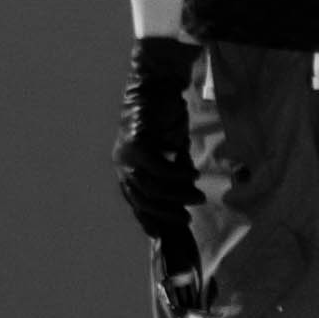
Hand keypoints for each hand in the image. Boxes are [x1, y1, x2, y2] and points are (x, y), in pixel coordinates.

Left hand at [117, 36, 203, 284]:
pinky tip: (192, 177)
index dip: (150, 219)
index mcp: (125, 168)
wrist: (156, 85)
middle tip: (188, 217)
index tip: (165, 232)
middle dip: (167, 212)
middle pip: (142, 200)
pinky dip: (176, 177)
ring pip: (151, 188)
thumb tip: (186, 195)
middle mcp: (120, 164)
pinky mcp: (134, 145)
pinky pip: (158, 170)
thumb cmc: (165, 116)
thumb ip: (172, 171)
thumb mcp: (168, 150)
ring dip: (176, 195)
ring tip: (198, 195)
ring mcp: (125, 155)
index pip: (135, 203)